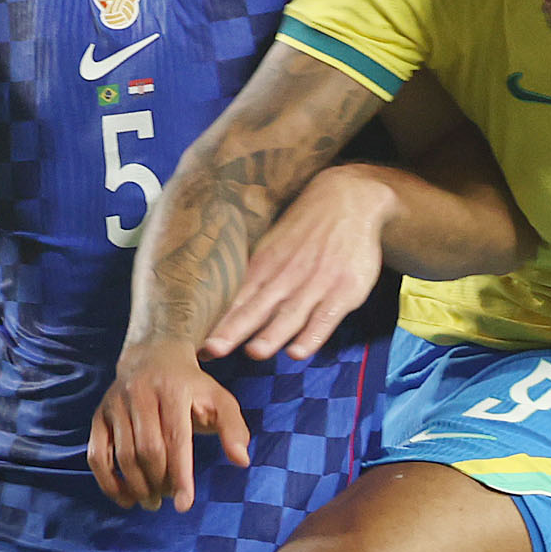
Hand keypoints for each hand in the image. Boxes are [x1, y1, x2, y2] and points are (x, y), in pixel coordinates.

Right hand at [90, 338, 247, 510]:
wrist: (153, 356)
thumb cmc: (192, 386)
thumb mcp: (219, 399)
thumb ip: (233, 428)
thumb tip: (242, 461)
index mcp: (173, 390)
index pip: (175, 439)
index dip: (179, 475)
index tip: (184, 505)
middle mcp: (140, 394)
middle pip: (148, 450)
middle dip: (159, 482)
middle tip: (168, 499)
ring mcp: (116, 405)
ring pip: (122, 455)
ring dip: (137, 486)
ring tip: (152, 501)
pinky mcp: (100, 416)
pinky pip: (97, 455)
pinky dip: (108, 482)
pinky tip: (125, 498)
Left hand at [204, 167, 396, 363]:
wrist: (349, 198)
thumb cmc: (307, 228)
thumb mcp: (274, 244)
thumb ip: (255, 274)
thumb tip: (226, 303)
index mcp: (266, 264)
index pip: (237, 298)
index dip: (218, 322)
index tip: (200, 345)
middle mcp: (287, 275)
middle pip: (257, 307)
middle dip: (234, 329)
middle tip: (213, 349)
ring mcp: (316, 283)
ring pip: (290, 314)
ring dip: (272, 335)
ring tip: (254, 353)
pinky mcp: (343, 290)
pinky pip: (325, 318)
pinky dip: (312, 335)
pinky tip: (298, 352)